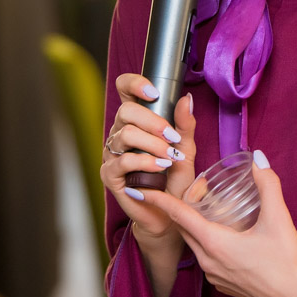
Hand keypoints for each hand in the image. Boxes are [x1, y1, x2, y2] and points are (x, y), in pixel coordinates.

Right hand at [101, 74, 196, 242]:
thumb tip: (187, 99)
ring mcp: (112, 153)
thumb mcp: (185, 149)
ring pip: (126, 134)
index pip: (124, 90)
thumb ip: (185, 125)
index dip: (134, 84)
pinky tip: (159, 168)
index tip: (154, 93)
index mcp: (135, 121)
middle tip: (171, 137)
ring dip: (153, 144)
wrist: (168, 212)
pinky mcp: (109, 174)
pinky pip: (124, 161)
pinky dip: (145, 162)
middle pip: (126, 110)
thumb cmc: (174, 179)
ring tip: (169, 157)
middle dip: (153, 122)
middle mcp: (119, 133)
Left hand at [139, 151, 296, 296]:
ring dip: (193, 226)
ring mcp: (215, 276)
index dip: (159, 200)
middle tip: (188, 189)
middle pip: (184, 230)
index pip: (179, 216)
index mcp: (215, 244)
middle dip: (179, 208)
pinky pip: (205, 258)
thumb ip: (267, 184)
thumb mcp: (279, 218)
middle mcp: (208, 262)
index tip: (140, 189)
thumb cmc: (288, 262)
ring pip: (194, 244)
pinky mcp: (224, 285)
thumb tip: (257, 159)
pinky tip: (222, 233)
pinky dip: (205, 242)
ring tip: (204, 208)